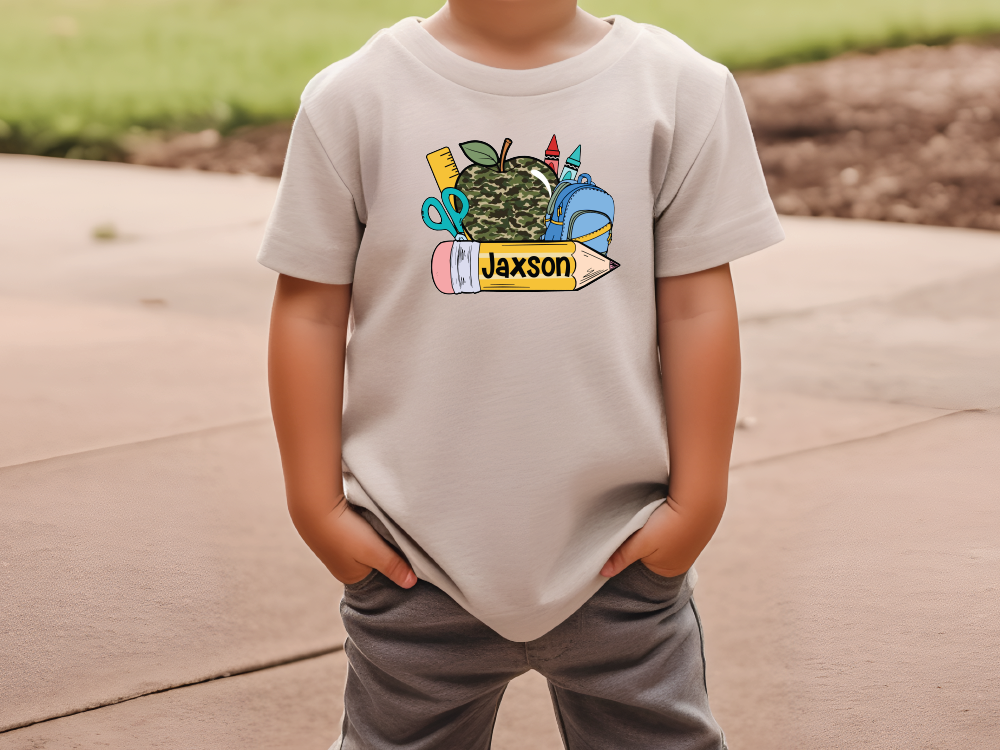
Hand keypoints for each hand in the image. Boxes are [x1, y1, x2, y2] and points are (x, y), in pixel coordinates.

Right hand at [294, 500, 417, 587]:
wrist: (313, 506)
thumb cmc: (344, 532)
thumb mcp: (374, 551)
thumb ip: (394, 566)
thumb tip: (411, 584)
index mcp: (352, 577)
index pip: (380, 577)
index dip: (394, 567)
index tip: (407, 555)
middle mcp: (343, 566)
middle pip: (373, 562)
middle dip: (384, 552)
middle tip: (398, 539)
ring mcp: (337, 549)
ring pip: (366, 546)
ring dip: (375, 538)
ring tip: (383, 528)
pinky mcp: (335, 531)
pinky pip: (357, 534)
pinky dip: (365, 528)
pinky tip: (369, 520)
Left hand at [600, 499, 698, 577]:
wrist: (700, 500)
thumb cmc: (669, 525)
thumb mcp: (641, 542)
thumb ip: (622, 556)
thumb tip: (602, 573)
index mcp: (667, 571)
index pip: (641, 568)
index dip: (630, 556)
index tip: (622, 543)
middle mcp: (679, 562)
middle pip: (650, 556)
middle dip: (641, 545)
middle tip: (633, 531)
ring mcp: (688, 546)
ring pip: (660, 543)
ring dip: (652, 533)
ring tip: (646, 522)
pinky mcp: (691, 529)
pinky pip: (671, 531)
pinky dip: (663, 525)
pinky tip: (659, 516)